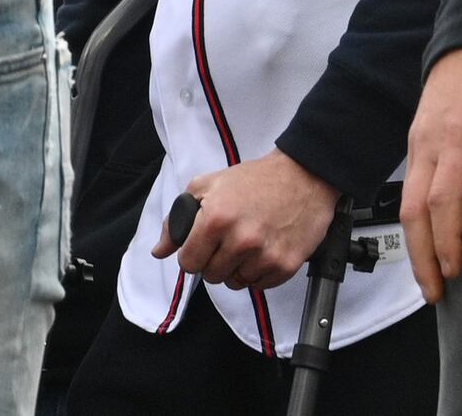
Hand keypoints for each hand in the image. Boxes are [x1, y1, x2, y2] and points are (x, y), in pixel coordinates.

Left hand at [156, 150, 338, 291]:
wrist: (302, 176)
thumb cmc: (253, 180)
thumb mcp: (207, 186)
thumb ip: (177, 220)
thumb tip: (159, 251)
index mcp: (215, 219)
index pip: (189, 263)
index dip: (193, 255)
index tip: (202, 246)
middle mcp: (240, 240)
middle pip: (212, 276)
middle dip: (214, 261)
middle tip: (228, 240)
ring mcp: (264, 255)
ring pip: (236, 283)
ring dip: (237, 268)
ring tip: (248, 243)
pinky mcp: (285, 266)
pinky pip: (260, 286)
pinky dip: (259, 273)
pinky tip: (264, 249)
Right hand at [404, 44, 461, 304]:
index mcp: (453, 136)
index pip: (442, 199)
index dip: (446, 239)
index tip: (455, 271)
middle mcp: (428, 142)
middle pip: (412, 210)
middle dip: (421, 256)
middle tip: (435, 294)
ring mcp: (418, 140)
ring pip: (405, 201)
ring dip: (416, 243)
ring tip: (431, 278)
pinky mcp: (419, 139)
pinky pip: (409, 186)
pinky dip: (415, 220)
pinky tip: (429, 237)